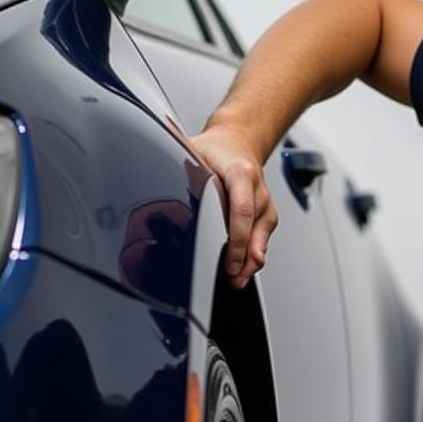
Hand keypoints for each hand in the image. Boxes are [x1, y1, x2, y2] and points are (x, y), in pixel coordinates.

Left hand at [189, 125, 277, 288]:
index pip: (242, 209)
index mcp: (241, 172)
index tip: (229, 260)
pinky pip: (263, 238)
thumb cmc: (216, 150)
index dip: (237, 238)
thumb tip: (155, 181)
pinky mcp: (266, 214)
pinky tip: (243, 270)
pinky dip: (254, 256)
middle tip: (232, 277)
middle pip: (256, 228)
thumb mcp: (193, 152)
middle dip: (245, 257)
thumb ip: (180, 169)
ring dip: (251, 261)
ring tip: (237, 280)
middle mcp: (258, 189)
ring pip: (262, 236)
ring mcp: (265, 202)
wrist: (239, 141)